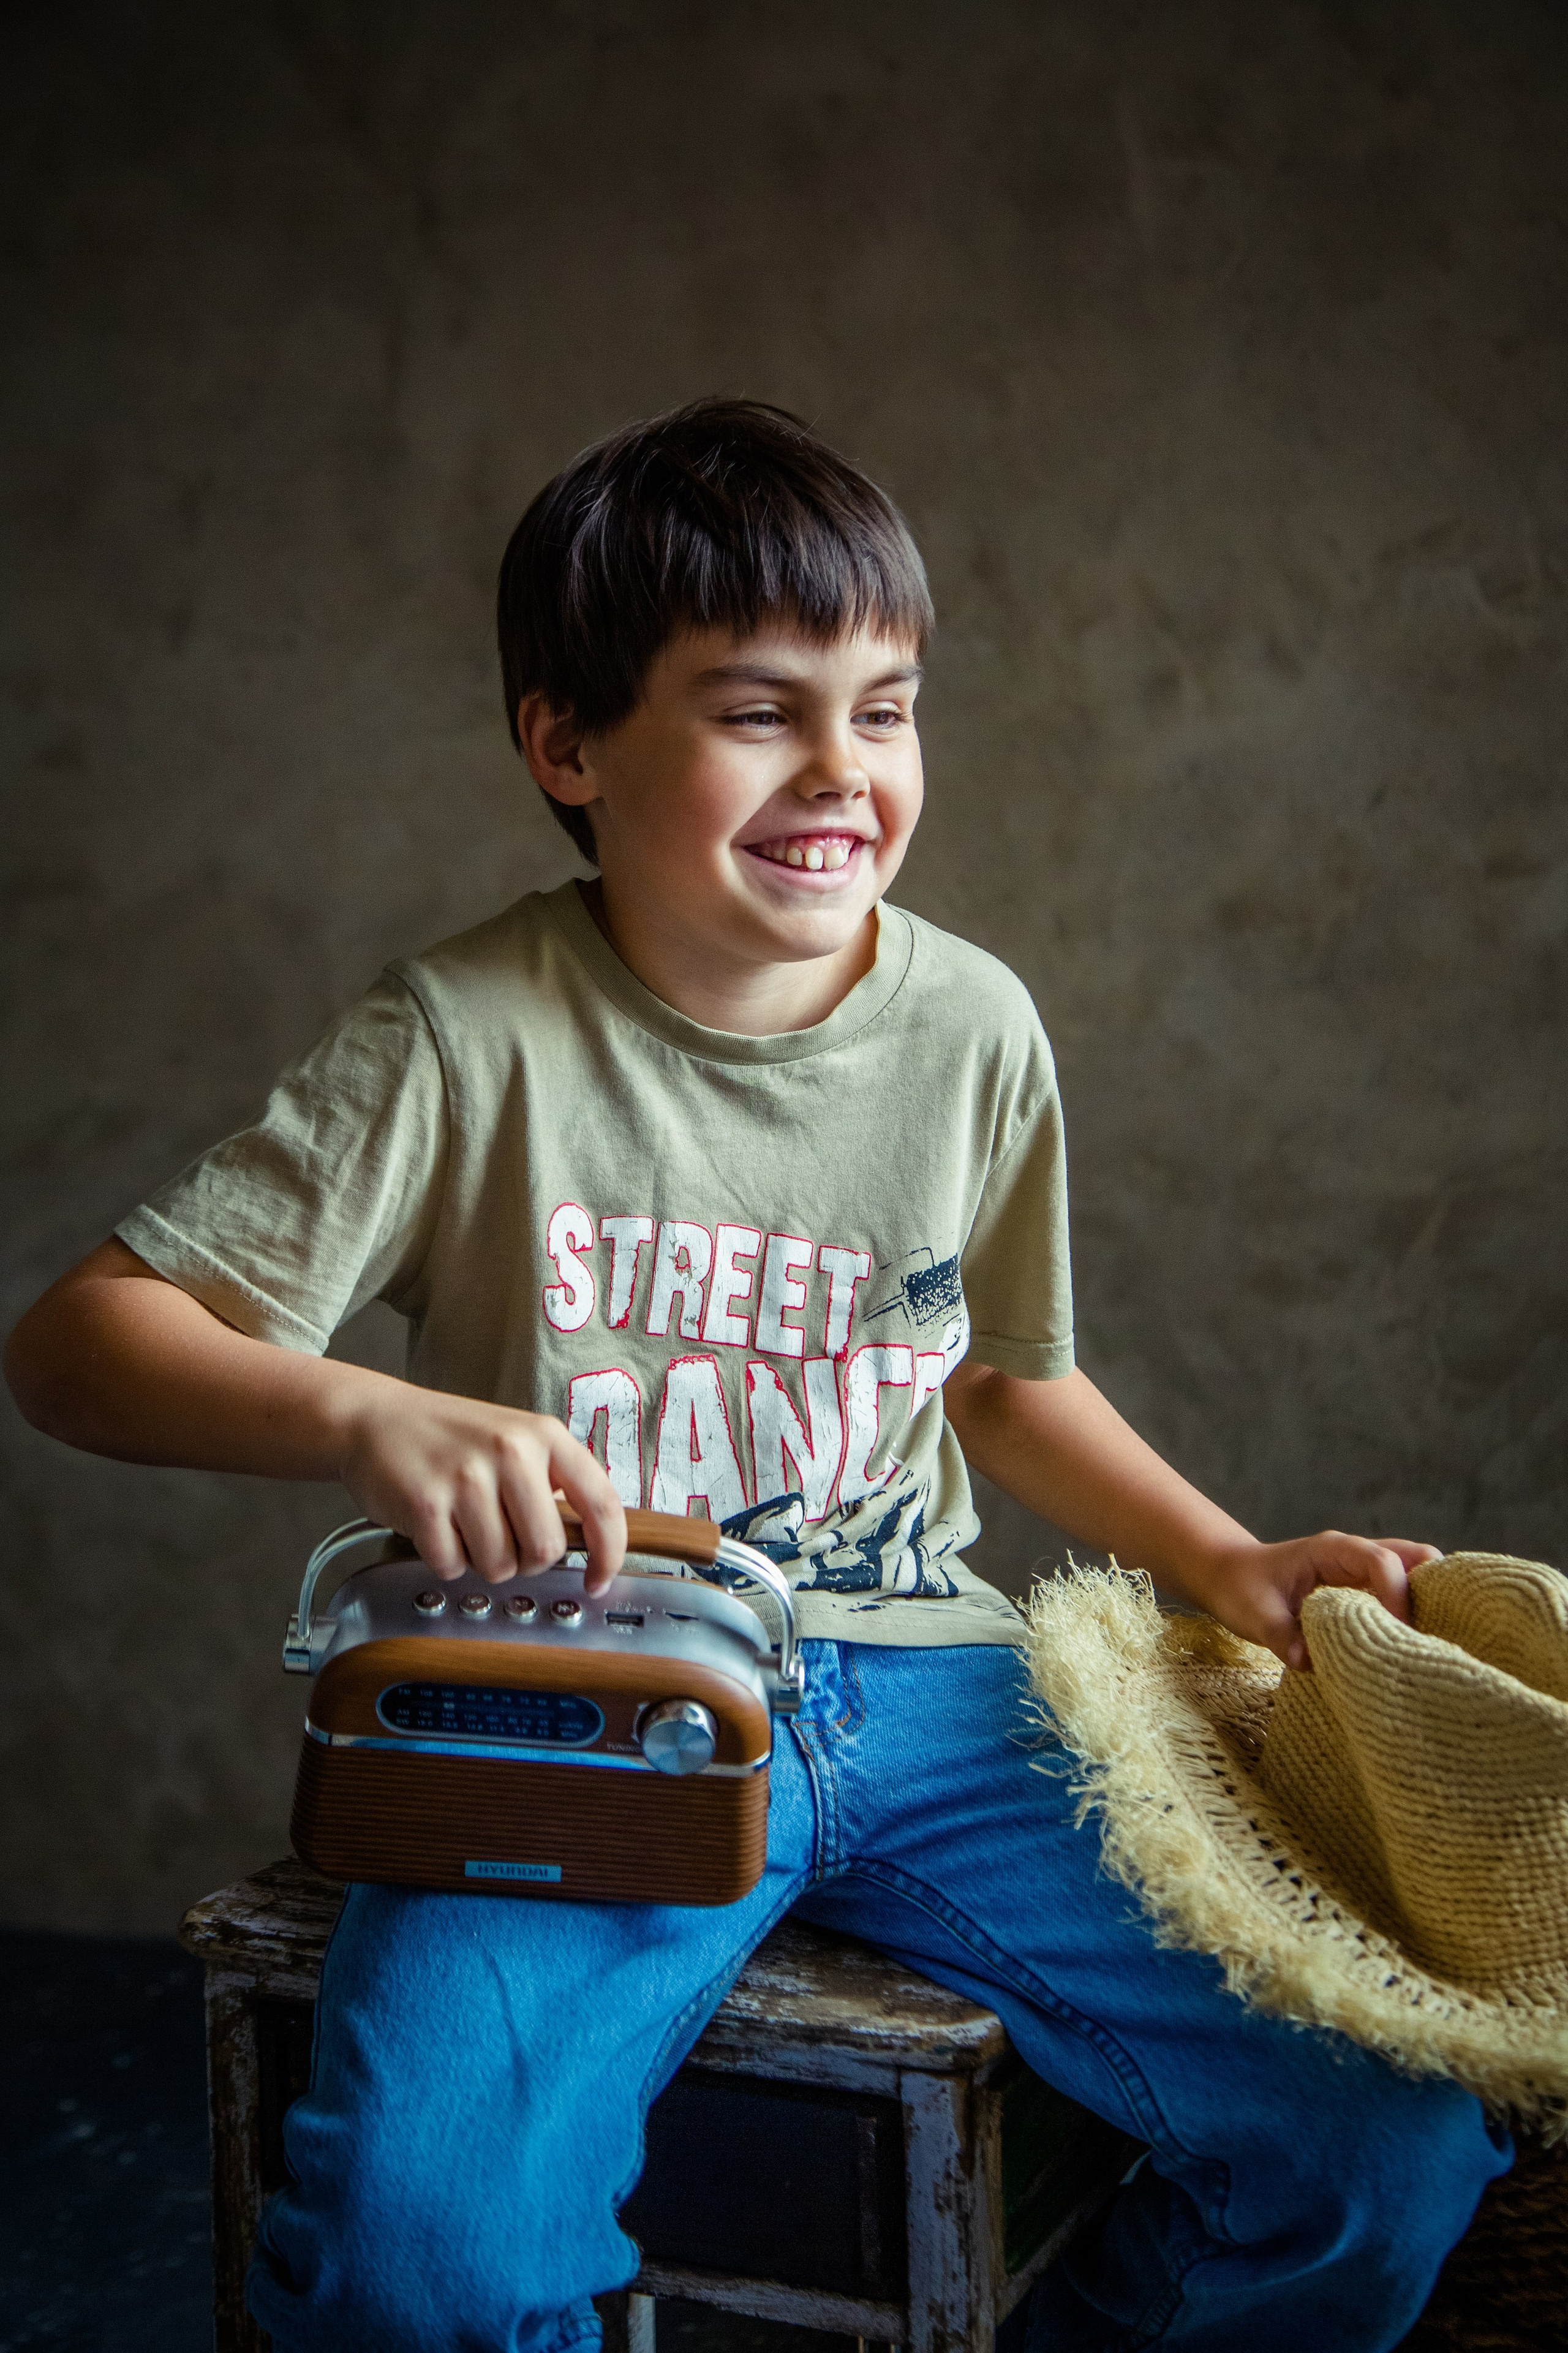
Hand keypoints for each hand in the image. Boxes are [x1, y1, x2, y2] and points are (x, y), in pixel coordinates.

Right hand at [335, 1383, 626, 1592]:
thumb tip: (590, 1543)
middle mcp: (510, 1452)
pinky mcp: (426, 1505)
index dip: (609, 1553)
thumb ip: (552, 1483)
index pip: (601, 1503)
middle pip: (546, 1550)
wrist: (375, 1419)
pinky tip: (435, 1525)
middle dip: (525, 1560)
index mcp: (544, 1436)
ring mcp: (467, 1478)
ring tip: (462, 1522)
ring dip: (481, 1560)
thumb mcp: (514, 1440)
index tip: (598, 1581)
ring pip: (499, 1566)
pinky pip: (452, 1566)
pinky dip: (445, 1559)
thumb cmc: (450, 1438)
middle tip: (501, 1536)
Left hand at [1189, 1531, 1440, 1670]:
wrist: (1230, 1576)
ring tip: (1428, 1645)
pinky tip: (1412, 1646)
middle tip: (1432, 1635)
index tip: (1398, 1634)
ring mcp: (1363, 1571)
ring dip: (1427, 1604)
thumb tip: (1308, 1662)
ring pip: (1415, 1573)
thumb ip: (1280, 1636)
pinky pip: (1402, 1593)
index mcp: (1332, 1551)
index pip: (1382, 1562)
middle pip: (1416, 1556)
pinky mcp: (1363, 1590)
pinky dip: (1414, 1614)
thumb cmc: (1241, 1589)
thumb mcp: (1253, 1614)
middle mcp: (1355, 1555)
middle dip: (1432, 1591)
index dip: (1397, 1596)